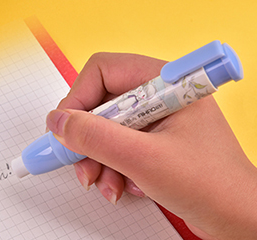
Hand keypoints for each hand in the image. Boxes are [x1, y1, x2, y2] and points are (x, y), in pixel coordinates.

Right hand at [47, 51, 256, 239]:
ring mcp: (159, 118)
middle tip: (80, 163)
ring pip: (106, 126)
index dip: (78, 98)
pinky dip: (114, 167)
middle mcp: (159, 93)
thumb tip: (57, 122)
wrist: (245, 225)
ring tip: (104, 185)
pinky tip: (125, 188)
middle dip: (87, 137)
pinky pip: (120, 145)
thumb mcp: (143, 160)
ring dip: (98, 158)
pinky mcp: (158, 142)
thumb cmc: (212, 186)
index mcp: (163, 81)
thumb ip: (95, 137)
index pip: (102, 71)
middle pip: (100, 100)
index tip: (65, 128)